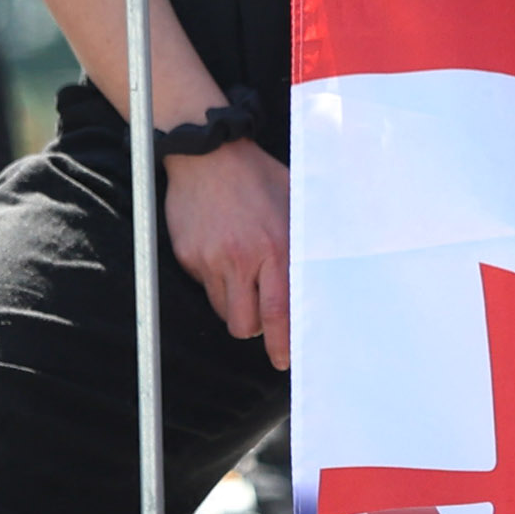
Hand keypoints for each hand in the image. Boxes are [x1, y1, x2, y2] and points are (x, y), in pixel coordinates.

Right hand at [163, 139, 292, 371]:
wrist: (208, 153)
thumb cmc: (258, 177)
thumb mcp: (294, 203)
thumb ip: (305, 239)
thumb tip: (326, 268)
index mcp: (275, 248)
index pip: (279, 311)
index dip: (282, 342)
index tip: (284, 360)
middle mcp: (242, 259)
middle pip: (245, 324)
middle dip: (254, 330)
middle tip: (261, 321)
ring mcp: (211, 259)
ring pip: (223, 309)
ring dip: (235, 306)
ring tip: (243, 279)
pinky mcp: (188, 256)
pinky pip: (204, 286)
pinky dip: (215, 283)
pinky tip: (222, 255)